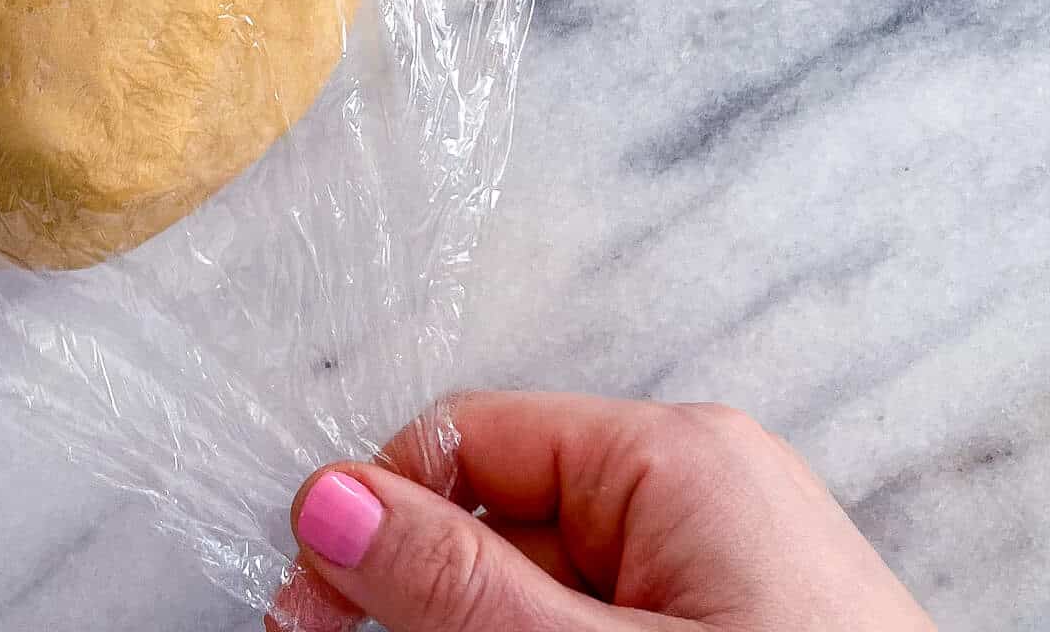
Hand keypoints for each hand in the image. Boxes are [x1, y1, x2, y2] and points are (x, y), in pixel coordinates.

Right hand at [269, 390, 934, 631]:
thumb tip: (331, 504)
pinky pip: (607, 622)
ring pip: (546, 589)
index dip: (379, 517)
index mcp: (675, 456)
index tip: (307, 608)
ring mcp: (726, 569)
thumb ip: (465, 591)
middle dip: (422, 600)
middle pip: (502, 520)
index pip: (470, 437)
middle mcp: (700, 488)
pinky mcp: (742, 627)